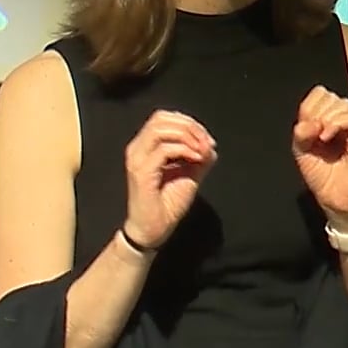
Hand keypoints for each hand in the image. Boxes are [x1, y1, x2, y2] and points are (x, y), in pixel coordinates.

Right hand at [122, 109, 216, 249]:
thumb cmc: (167, 204)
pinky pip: (164, 149)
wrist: (153, 230)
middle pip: (161, 118)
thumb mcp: (189, 175)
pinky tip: (196, 159)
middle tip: (207, 143)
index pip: (164, 117)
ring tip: (202, 150)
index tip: (208, 140)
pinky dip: (185, 150)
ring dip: (187, 135)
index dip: (189, 123)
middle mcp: (137, 148)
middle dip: (190, 126)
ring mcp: (137, 159)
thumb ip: (199, 158)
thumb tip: (211, 144)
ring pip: (160, 128)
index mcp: (145, 146)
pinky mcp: (141, 172)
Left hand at [291, 87, 347, 225]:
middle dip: (316, 113)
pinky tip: (326, 137)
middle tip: (312, 134)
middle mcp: (343, 121)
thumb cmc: (322, 176)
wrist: (334, 198)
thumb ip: (301, 133)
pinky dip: (336, 124)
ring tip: (320, 137)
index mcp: (328, 120)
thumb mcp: (301, 151)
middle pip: (330, 96)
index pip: (320, 94)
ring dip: (326, 118)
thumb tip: (307, 122)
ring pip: (342, 104)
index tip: (305, 127)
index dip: (310, 106)